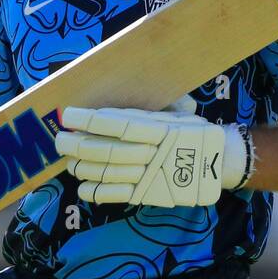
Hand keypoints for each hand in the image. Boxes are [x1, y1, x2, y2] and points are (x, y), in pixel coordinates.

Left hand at [55, 96, 254, 206]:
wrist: (218, 163)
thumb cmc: (194, 132)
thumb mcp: (182, 112)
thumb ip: (158, 102)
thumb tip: (143, 84)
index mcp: (158, 128)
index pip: (117, 124)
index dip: (89, 121)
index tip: (68, 116)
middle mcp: (152, 152)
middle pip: (106, 150)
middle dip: (77, 146)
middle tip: (59, 140)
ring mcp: (149, 176)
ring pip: (107, 173)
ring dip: (82, 166)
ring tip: (68, 159)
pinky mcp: (148, 194)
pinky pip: (116, 195)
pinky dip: (96, 191)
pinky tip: (82, 184)